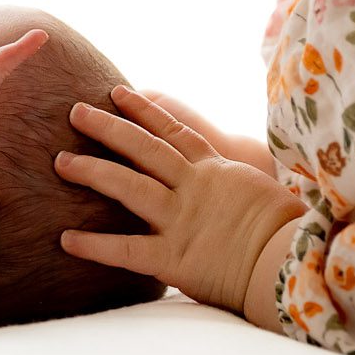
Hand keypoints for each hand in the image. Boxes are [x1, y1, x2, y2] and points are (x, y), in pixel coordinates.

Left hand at [57, 86, 303, 313]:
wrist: (293, 262)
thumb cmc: (289, 231)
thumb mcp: (263, 193)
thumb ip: (240, 185)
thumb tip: (239, 182)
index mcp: (217, 171)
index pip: (174, 133)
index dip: (144, 111)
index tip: (120, 92)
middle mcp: (194, 188)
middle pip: (144, 149)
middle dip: (108, 128)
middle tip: (76, 111)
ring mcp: (182, 220)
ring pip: (128, 187)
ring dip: (93, 171)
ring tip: (60, 161)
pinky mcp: (175, 258)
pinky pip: (126, 250)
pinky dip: (95, 245)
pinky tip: (66, 240)